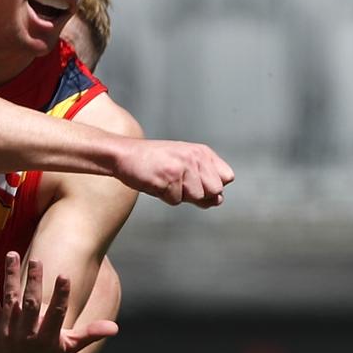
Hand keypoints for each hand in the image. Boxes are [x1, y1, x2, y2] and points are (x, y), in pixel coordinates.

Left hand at [0, 252, 116, 352]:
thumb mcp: (68, 347)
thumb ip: (90, 334)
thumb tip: (115, 328)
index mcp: (47, 338)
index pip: (56, 314)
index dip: (61, 296)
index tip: (65, 276)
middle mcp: (26, 334)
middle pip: (30, 305)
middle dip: (33, 283)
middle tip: (36, 260)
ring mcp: (7, 329)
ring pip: (9, 298)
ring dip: (9, 276)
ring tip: (12, 253)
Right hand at [116, 138, 233, 207]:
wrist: (125, 155)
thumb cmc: (153, 161)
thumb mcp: (184, 165)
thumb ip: (203, 182)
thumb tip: (218, 201)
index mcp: (202, 152)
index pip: (227, 178)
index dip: (212, 186)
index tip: (196, 181)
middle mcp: (195, 157)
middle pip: (215, 191)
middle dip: (198, 194)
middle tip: (179, 183)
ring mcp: (183, 166)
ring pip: (196, 197)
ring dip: (179, 195)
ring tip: (166, 181)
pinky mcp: (169, 177)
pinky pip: (175, 200)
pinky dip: (164, 196)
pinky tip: (156, 182)